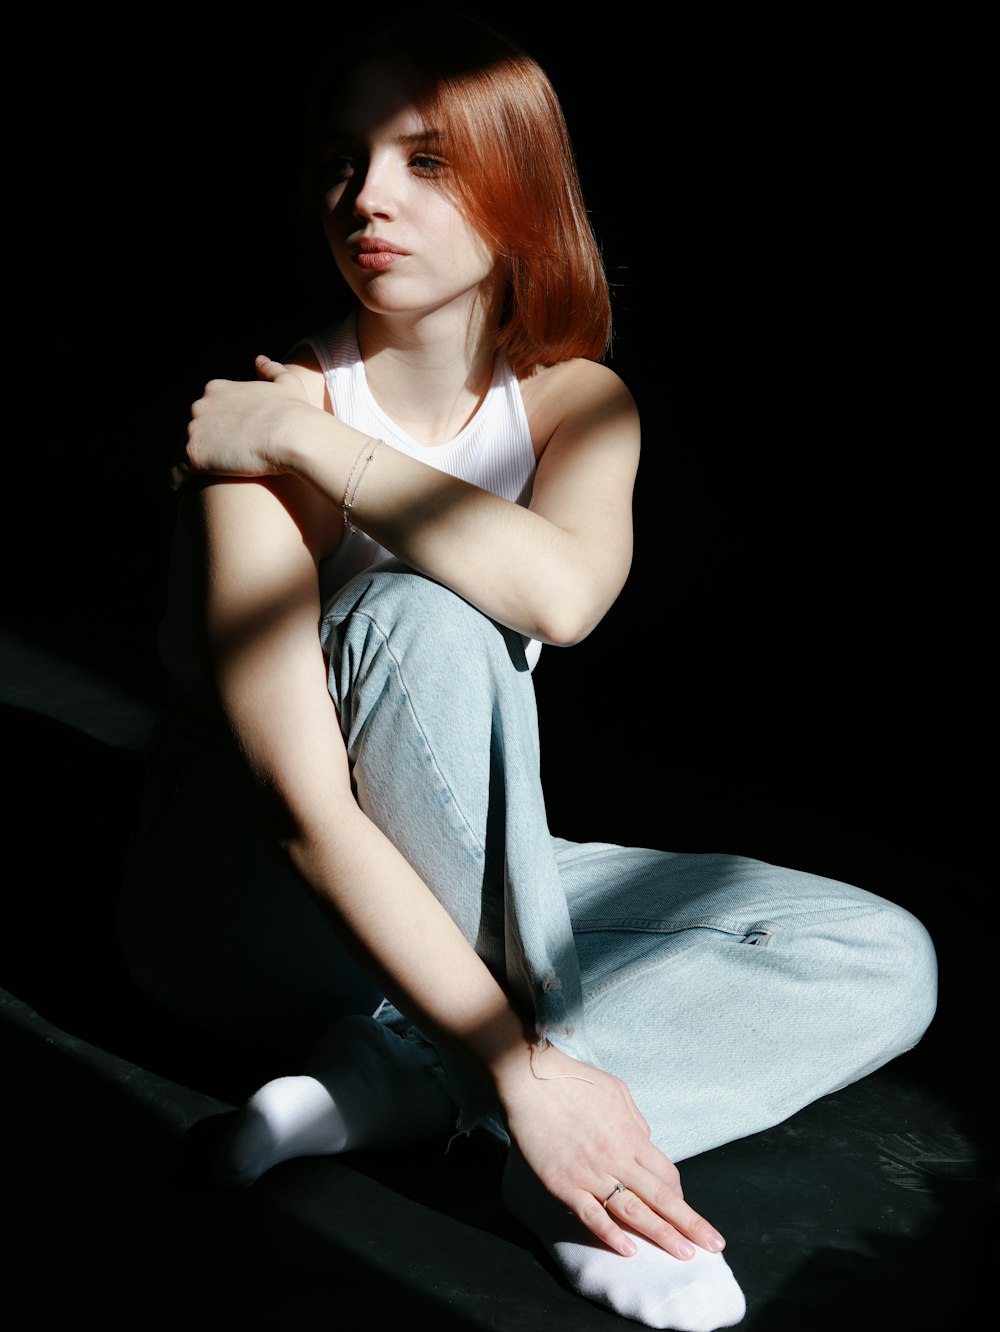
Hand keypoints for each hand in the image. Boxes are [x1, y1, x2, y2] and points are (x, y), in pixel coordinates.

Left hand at [172, 356, 313, 485]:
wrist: (293, 435)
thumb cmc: (294, 412)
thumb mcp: (286, 384)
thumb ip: (271, 369)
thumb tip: (259, 360)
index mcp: (217, 390)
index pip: (205, 412)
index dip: (213, 429)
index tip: (223, 444)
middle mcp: (200, 406)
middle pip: (192, 431)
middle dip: (200, 446)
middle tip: (212, 467)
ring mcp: (195, 430)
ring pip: (181, 453)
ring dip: (186, 467)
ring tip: (194, 485)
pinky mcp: (194, 455)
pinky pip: (176, 474)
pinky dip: (176, 484)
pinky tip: (180, 494)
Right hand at [498, 1041, 725, 1259]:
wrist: (532, 1080)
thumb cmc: (574, 1081)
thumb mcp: (617, 1092)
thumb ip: (635, 1120)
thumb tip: (645, 1141)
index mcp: (631, 1136)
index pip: (666, 1175)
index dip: (680, 1198)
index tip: (687, 1214)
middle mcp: (617, 1158)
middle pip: (661, 1197)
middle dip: (690, 1224)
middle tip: (714, 1246)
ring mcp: (590, 1173)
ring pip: (633, 1211)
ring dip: (662, 1234)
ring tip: (684, 1254)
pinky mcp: (563, 1184)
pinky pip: (592, 1215)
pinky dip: (611, 1235)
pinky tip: (629, 1251)